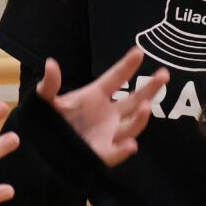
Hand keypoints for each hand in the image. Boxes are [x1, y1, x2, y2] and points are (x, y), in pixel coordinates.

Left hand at [36, 47, 167, 166]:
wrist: (41, 148)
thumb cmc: (47, 120)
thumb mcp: (45, 100)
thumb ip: (50, 84)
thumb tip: (51, 63)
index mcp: (95, 95)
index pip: (116, 78)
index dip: (127, 66)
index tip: (139, 51)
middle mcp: (108, 113)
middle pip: (135, 99)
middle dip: (150, 88)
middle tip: (164, 74)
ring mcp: (108, 133)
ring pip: (131, 125)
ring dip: (140, 117)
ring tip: (146, 106)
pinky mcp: (101, 154)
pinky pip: (115, 152)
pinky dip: (123, 150)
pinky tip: (131, 145)